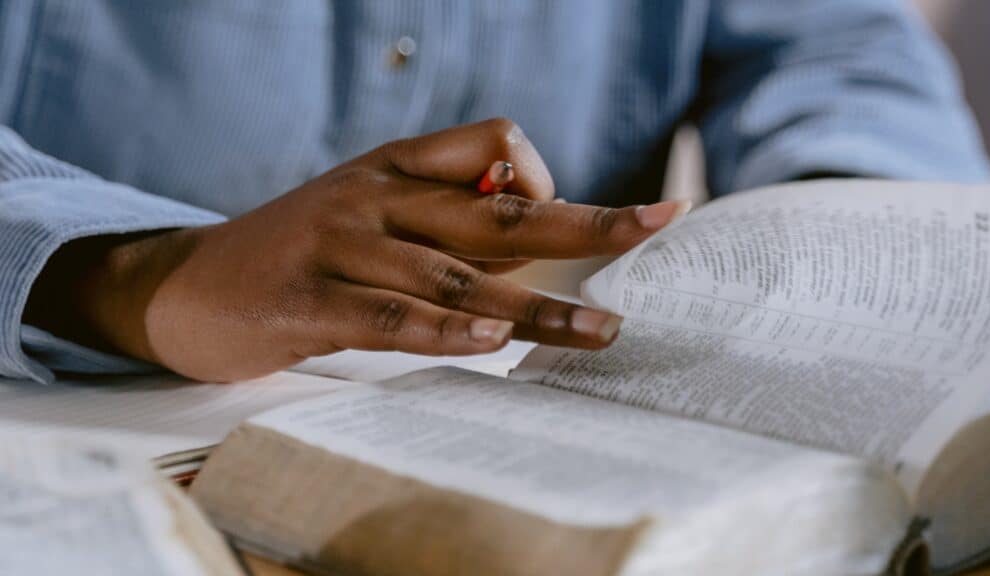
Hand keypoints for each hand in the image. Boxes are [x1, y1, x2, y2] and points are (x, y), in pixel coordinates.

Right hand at [26, 119, 685, 381]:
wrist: (186, 285)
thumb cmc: (298, 253)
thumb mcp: (371, 212)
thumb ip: (447, 217)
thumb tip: (537, 221)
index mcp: (395, 169)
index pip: (493, 141)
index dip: (540, 175)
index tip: (554, 218)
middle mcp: (374, 198)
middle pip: (498, 207)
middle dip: (586, 224)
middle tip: (657, 223)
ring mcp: (338, 246)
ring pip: (456, 273)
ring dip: (537, 305)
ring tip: (602, 330)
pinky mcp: (304, 304)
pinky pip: (385, 315)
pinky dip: (442, 327)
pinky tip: (490, 338)